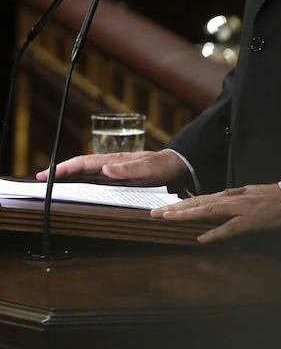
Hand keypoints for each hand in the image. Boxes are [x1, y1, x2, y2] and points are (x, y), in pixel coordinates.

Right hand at [35, 149, 190, 191]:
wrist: (174, 166)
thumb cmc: (161, 167)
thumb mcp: (147, 169)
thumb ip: (127, 169)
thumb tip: (104, 169)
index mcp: (113, 161)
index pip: (83, 163)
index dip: (64, 168)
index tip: (47, 174)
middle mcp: (109, 164)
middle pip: (79, 167)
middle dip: (59, 172)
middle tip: (39, 179)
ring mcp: (111, 171)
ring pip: (84, 173)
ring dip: (67, 177)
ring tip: (49, 183)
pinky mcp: (115, 178)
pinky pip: (93, 179)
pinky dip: (79, 182)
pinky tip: (73, 188)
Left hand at [150, 183, 280, 244]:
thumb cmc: (274, 199)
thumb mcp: (248, 197)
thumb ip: (231, 204)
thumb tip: (215, 212)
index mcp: (230, 196)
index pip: (199, 200)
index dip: (179, 205)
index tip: (161, 210)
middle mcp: (231, 199)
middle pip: (198, 203)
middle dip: (174, 209)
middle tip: (153, 214)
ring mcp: (240, 209)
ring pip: (208, 211)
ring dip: (186, 215)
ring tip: (167, 219)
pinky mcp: (252, 221)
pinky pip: (231, 229)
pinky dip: (216, 234)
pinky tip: (202, 239)